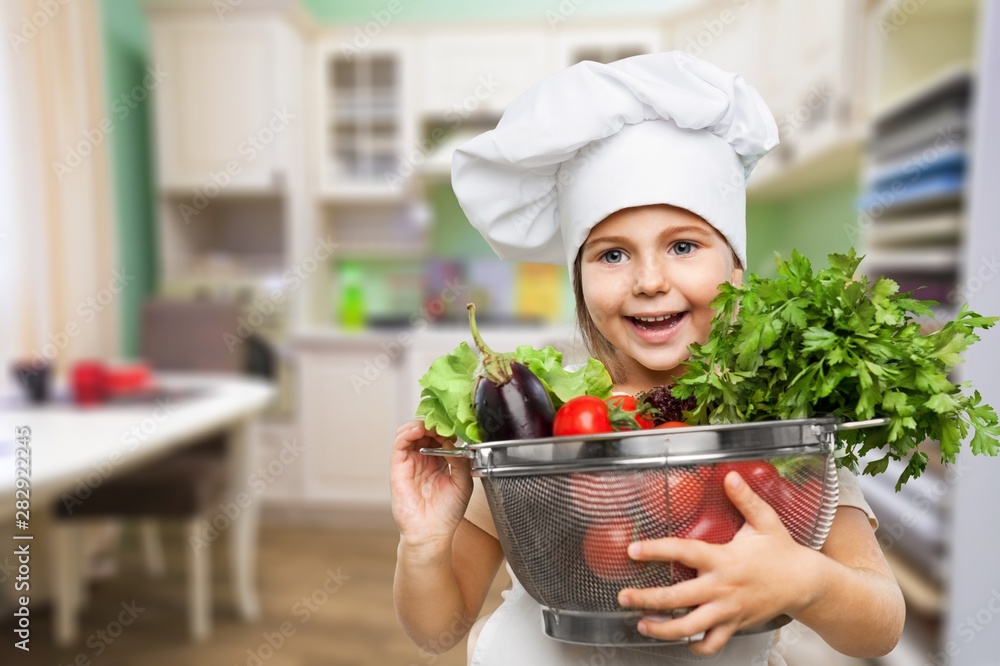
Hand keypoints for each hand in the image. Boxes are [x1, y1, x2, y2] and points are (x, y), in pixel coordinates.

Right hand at [390, 419, 472, 555]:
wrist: (432, 532)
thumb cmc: (447, 512)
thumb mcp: (463, 482)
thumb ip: (460, 460)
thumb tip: (454, 440)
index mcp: (440, 461)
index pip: (440, 435)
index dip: (447, 427)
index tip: (456, 423)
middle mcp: (424, 459)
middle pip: (425, 430)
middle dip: (434, 422)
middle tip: (444, 420)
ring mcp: (410, 462)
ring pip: (410, 432)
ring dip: (421, 423)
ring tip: (432, 425)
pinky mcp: (398, 467)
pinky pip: (399, 444)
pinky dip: (407, 432)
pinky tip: (418, 430)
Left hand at [617, 471, 823, 655]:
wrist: (806, 584)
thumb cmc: (783, 552)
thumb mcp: (765, 521)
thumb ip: (745, 499)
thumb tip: (731, 476)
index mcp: (724, 559)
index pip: (683, 552)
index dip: (656, 550)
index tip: (633, 550)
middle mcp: (722, 588)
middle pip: (677, 598)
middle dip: (646, 599)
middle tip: (624, 597)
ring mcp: (727, 611)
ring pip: (689, 628)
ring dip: (662, 629)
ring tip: (642, 625)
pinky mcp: (734, 626)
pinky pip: (712, 644)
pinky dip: (695, 647)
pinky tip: (680, 641)